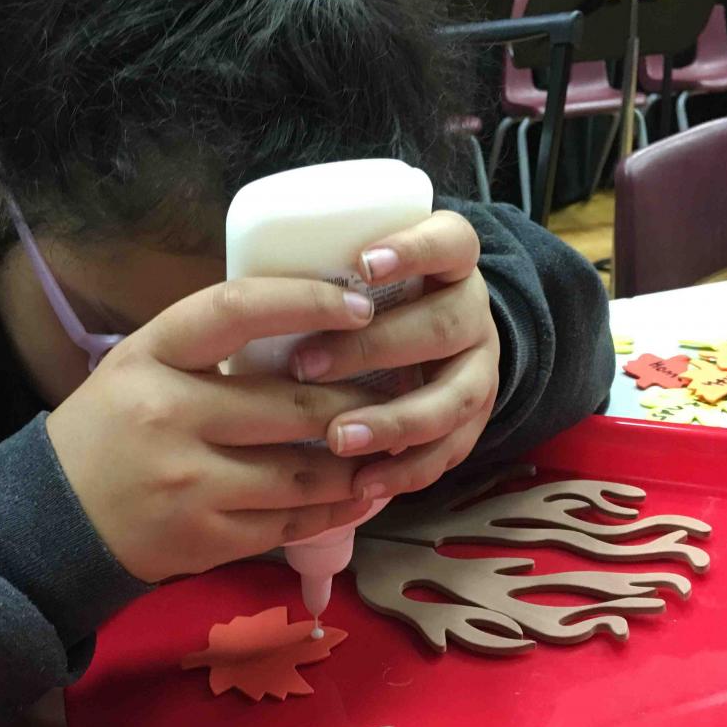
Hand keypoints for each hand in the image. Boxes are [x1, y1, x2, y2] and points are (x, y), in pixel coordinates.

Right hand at [46, 279, 380, 582]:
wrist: (53, 518)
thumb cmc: (111, 428)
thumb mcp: (141, 365)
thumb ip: (210, 347)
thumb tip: (310, 326)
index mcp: (151, 356)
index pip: (237, 310)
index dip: (307, 301)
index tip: (358, 303)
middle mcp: (169, 415)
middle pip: (291, 404)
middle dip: (357, 402)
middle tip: (398, 392)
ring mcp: (188, 483)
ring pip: (302, 471)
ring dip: (358, 462)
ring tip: (392, 447)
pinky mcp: (205, 538)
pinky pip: (290, 523)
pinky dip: (336, 510)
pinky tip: (361, 495)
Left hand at [288, 211, 499, 498]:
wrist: (437, 348)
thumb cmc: (374, 306)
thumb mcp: (361, 278)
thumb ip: (327, 279)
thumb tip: (245, 296)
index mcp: (451, 264)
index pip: (450, 242)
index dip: (413, 251)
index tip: (361, 264)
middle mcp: (474, 315)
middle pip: (443, 326)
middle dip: (374, 348)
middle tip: (306, 366)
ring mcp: (482, 371)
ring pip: (454, 397)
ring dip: (393, 420)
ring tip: (338, 438)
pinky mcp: (474, 425)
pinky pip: (448, 452)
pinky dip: (404, 471)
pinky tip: (364, 484)